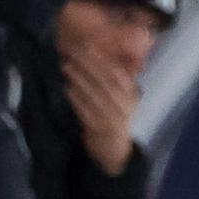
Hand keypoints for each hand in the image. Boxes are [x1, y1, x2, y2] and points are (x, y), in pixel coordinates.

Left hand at [63, 53, 139, 175]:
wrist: (115, 152)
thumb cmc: (115, 120)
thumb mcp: (122, 101)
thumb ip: (115, 83)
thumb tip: (100, 58)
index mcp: (131, 96)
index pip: (118, 74)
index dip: (104, 59)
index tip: (89, 46)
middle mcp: (124, 106)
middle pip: (105, 81)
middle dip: (89, 64)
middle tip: (74, 52)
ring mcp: (112, 118)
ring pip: (95, 94)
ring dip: (80, 78)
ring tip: (67, 66)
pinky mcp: (98, 129)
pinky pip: (86, 111)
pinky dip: (76, 99)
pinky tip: (67, 89)